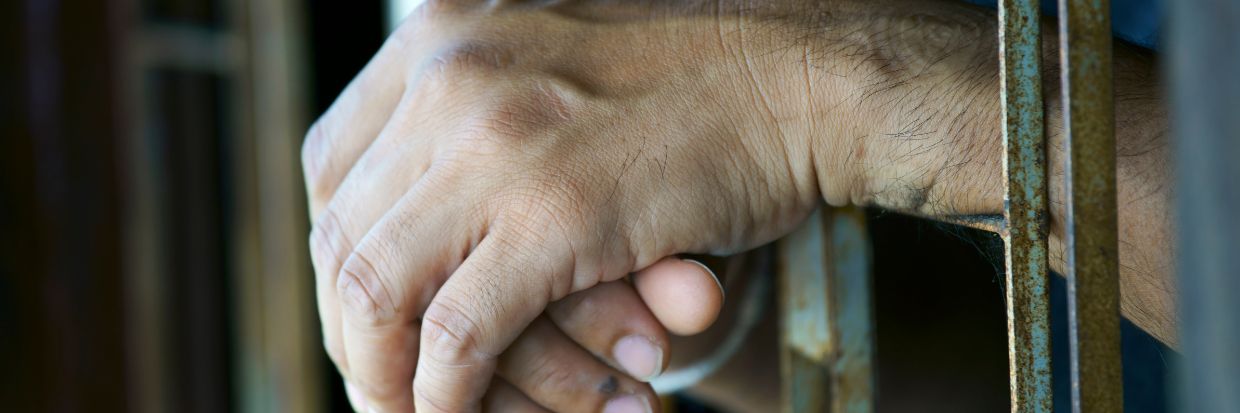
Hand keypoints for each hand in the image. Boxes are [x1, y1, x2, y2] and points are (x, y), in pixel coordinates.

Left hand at [303, 1, 825, 410]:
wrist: (798, 77)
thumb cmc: (687, 87)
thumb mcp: (544, 75)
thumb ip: (470, 137)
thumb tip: (405, 265)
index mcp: (437, 41)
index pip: (331, 170)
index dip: (338, 259)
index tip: (370, 315)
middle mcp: (447, 80)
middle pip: (343, 239)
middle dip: (358, 335)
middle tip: (391, 386)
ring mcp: (496, 145)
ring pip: (382, 295)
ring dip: (392, 378)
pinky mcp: (555, 216)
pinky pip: (459, 336)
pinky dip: (447, 397)